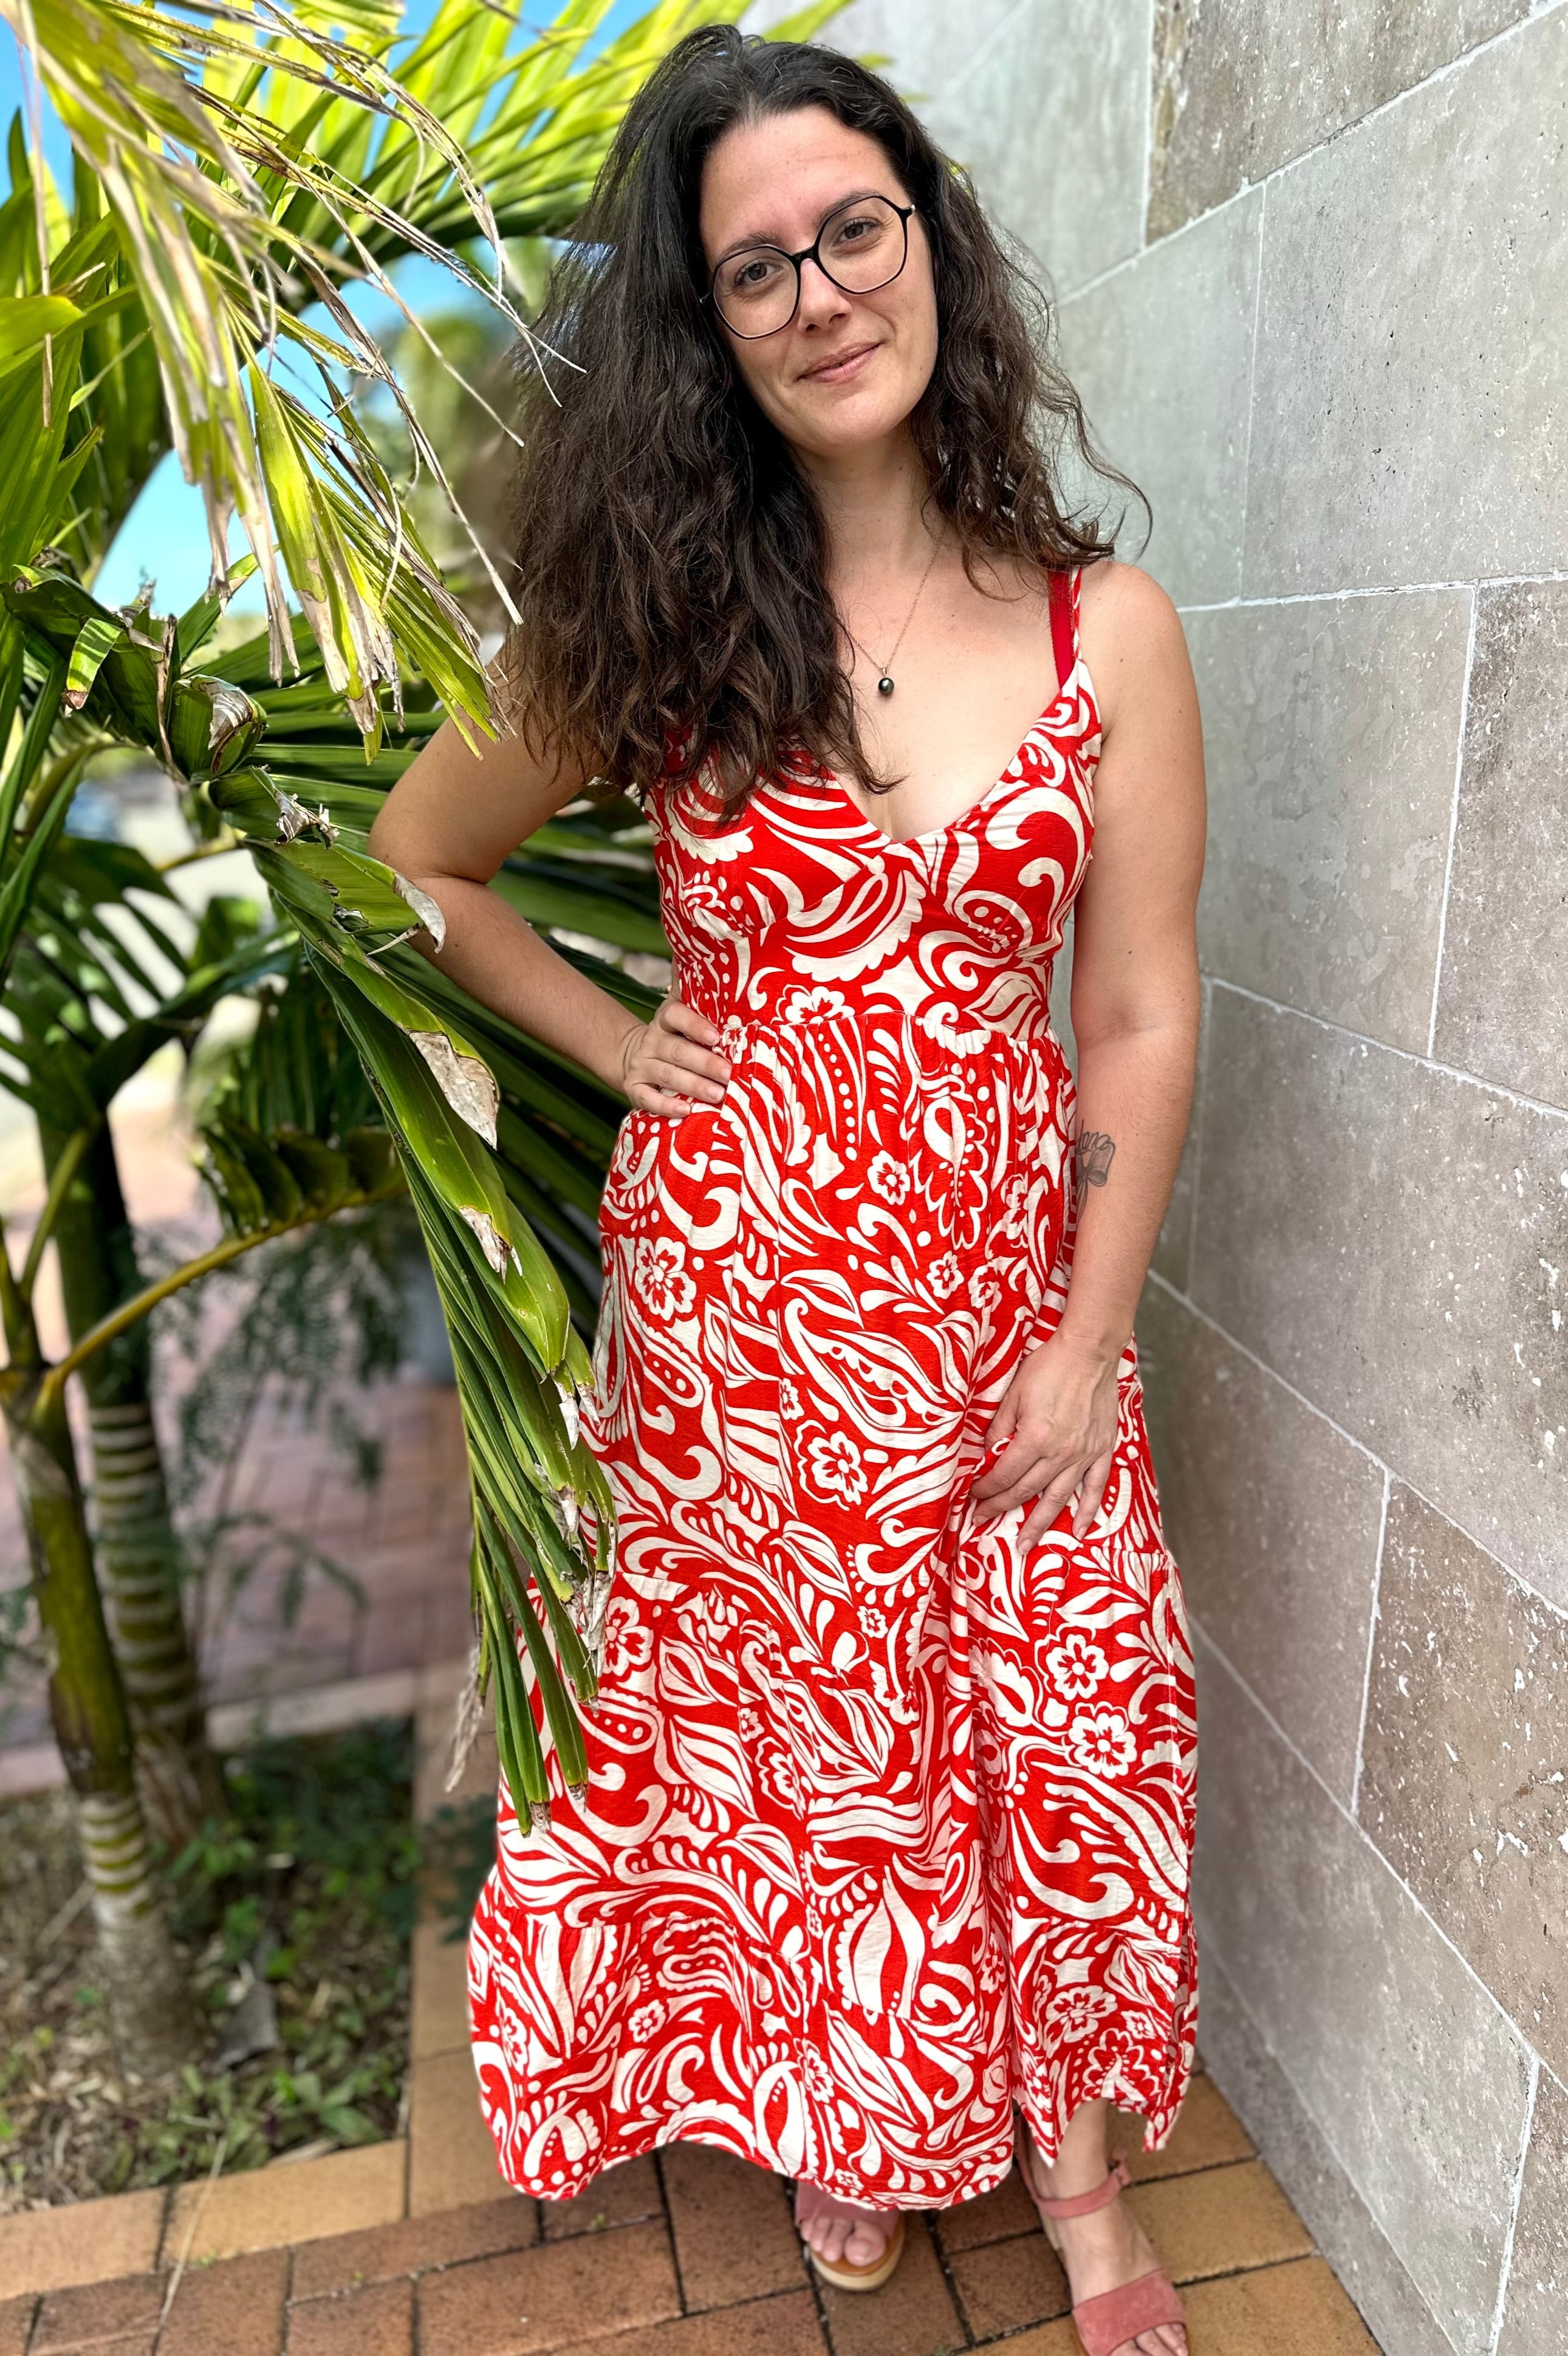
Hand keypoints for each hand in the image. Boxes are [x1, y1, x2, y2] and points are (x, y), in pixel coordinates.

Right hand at [616, 996, 730, 1117]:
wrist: (634, 1056)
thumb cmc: (673, 1034)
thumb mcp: (678, 1010)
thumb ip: (689, 987)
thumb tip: (693, 952)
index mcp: (665, 1020)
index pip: (675, 1016)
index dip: (694, 1025)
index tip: (716, 1035)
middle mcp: (652, 1042)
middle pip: (677, 1051)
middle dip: (705, 1063)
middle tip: (729, 1073)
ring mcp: (642, 1066)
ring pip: (667, 1076)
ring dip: (693, 1086)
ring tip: (719, 1095)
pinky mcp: (634, 1089)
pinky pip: (647, 1099)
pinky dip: (666, 1106)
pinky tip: (686, 1111)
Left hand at [971, 1333, 1120, 1547]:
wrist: (1090, 1352)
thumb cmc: (1049, 1367)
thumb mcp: (1013, 1394)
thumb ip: (1000, 1428)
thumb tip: (988, 1454)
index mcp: (1035, 1438)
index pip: (1005, 1474)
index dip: (986, 1489)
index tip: (973, 1498)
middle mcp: (1060, 1453)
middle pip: (1026, 1490)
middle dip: (1002, 1509)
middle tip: (984, 1522)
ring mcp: (1084, 1455)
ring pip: (1059, 1498)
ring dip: (1040, 1524)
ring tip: (1026, 1545)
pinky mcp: (1102, 1450)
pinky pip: (1096, 1488)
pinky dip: (1088, 1511)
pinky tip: (1080, 1530)